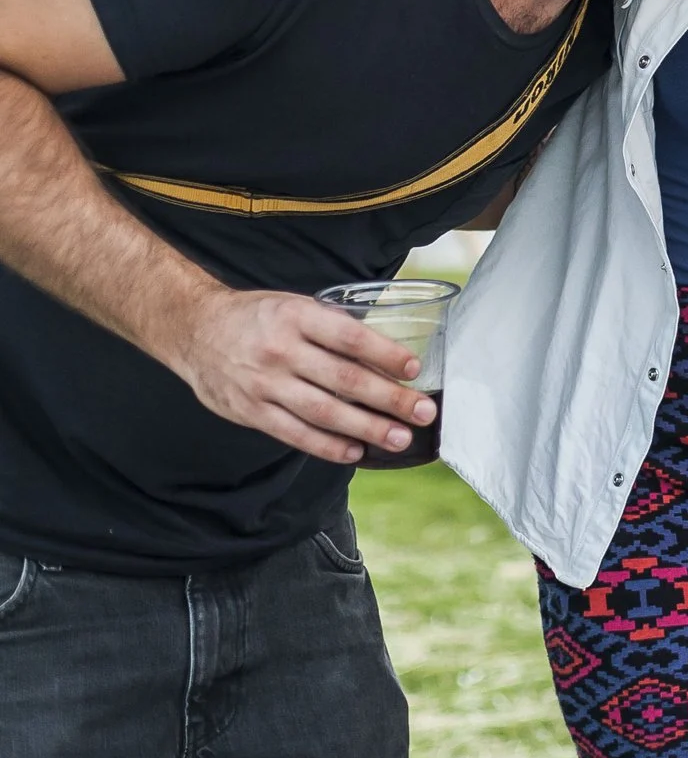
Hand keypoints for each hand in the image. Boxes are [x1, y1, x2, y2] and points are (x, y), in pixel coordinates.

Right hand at [164, 289, 436, 463]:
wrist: (195, 330)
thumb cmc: (258, 317)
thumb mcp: (296, 306)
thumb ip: (334, 328)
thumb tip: (386, 352)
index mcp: (297, 317)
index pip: (350, 337)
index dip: (385, 354)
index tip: (414, 368)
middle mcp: (281, 351)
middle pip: (345, 379)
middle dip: (389, 399)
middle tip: (424, 412)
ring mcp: (264, 385)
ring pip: (324, 412)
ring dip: (367, 428)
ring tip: (399, 438)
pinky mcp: (251, 411)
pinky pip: (295, 433)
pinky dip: (328, 445)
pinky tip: (356, 451)